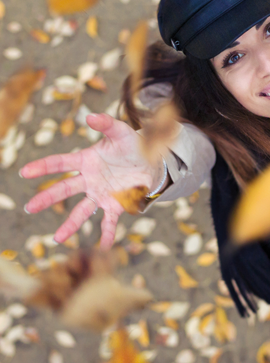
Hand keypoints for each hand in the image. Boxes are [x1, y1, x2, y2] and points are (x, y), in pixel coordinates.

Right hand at [20, 114, 161, 248]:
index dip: (44, 167)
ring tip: (57, 238)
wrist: (151, 161)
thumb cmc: (132, 145)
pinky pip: (108, 221)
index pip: (61, 163)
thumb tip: (90, 116)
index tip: (26, 172)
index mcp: (86, 161)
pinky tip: (103, 246)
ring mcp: (100, 194)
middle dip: (47, 198)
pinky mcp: (115, 205)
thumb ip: (106, 124)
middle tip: (30, 208)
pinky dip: (106, 233)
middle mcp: (89, 180)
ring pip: (82, 211)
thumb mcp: (121, 131)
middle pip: (65, 189)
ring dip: (70, 224)